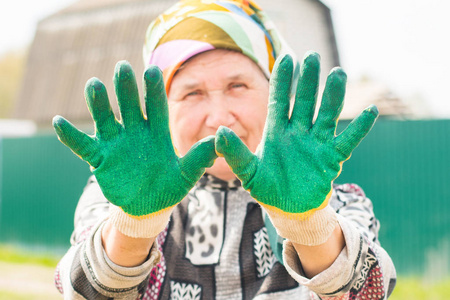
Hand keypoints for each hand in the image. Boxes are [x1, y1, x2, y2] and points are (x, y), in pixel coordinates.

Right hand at [53, 62, 216, 234]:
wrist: (148, 206)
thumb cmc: (169, 187)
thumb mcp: (186, 175)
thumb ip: (199, 158)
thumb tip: (219, 140)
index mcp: (157, 133)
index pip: (156, 106)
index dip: (153, 90)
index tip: (153, 70)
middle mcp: (135, 132)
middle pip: (129, 106)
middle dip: (126, 88)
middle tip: (123, 67)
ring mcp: (116, 144)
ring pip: (106, 119)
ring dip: (99, 104)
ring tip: (94, 84)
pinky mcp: (100, 159)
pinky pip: (83, 145)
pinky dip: (71, 136)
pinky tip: (58, 122)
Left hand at [215, 52, 377, 244]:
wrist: (288, 208)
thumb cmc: (266, 187)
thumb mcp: (247, 172)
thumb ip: (234, 153)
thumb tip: (220, 132)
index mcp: (276, 131)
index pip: (279, 100)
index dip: (283, 80)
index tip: (286, 58)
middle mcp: (298, 132)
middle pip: (305, 101)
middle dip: (308, 80)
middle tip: (312, 56)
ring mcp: (316, 143)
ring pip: (327, 114)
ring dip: (333, 95)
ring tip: (338, 73)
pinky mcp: (332, 158)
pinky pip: (348, 140)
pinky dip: (360, 128)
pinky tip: (371, 111)